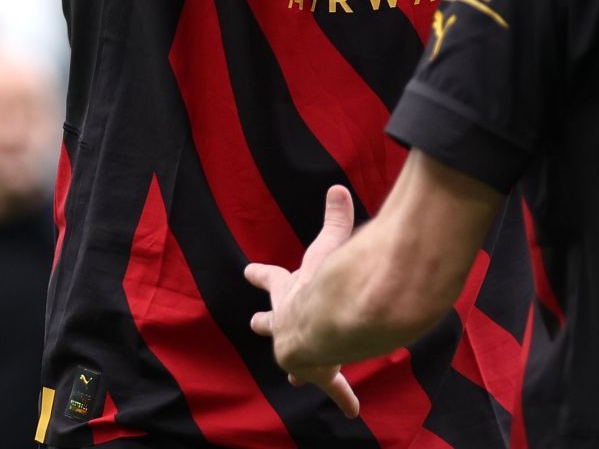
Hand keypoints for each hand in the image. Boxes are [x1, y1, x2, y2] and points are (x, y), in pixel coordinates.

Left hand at [245, 186, 360, 417]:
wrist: (317, 326)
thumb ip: (335, 219)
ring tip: (294, 376)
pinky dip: (344, 397)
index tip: (247, 270)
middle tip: (256, 322)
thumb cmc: (320, 284)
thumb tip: (337, 187)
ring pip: (295, 359)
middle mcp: (288, 321)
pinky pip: (335, 388)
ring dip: (296, 365)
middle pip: (271, 321)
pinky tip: (352, 410)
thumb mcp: (329, 247)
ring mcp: (302, 350)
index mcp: (287, 291)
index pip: (271, 277)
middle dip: (265, 322)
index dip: (260, 274)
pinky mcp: (320, 372)